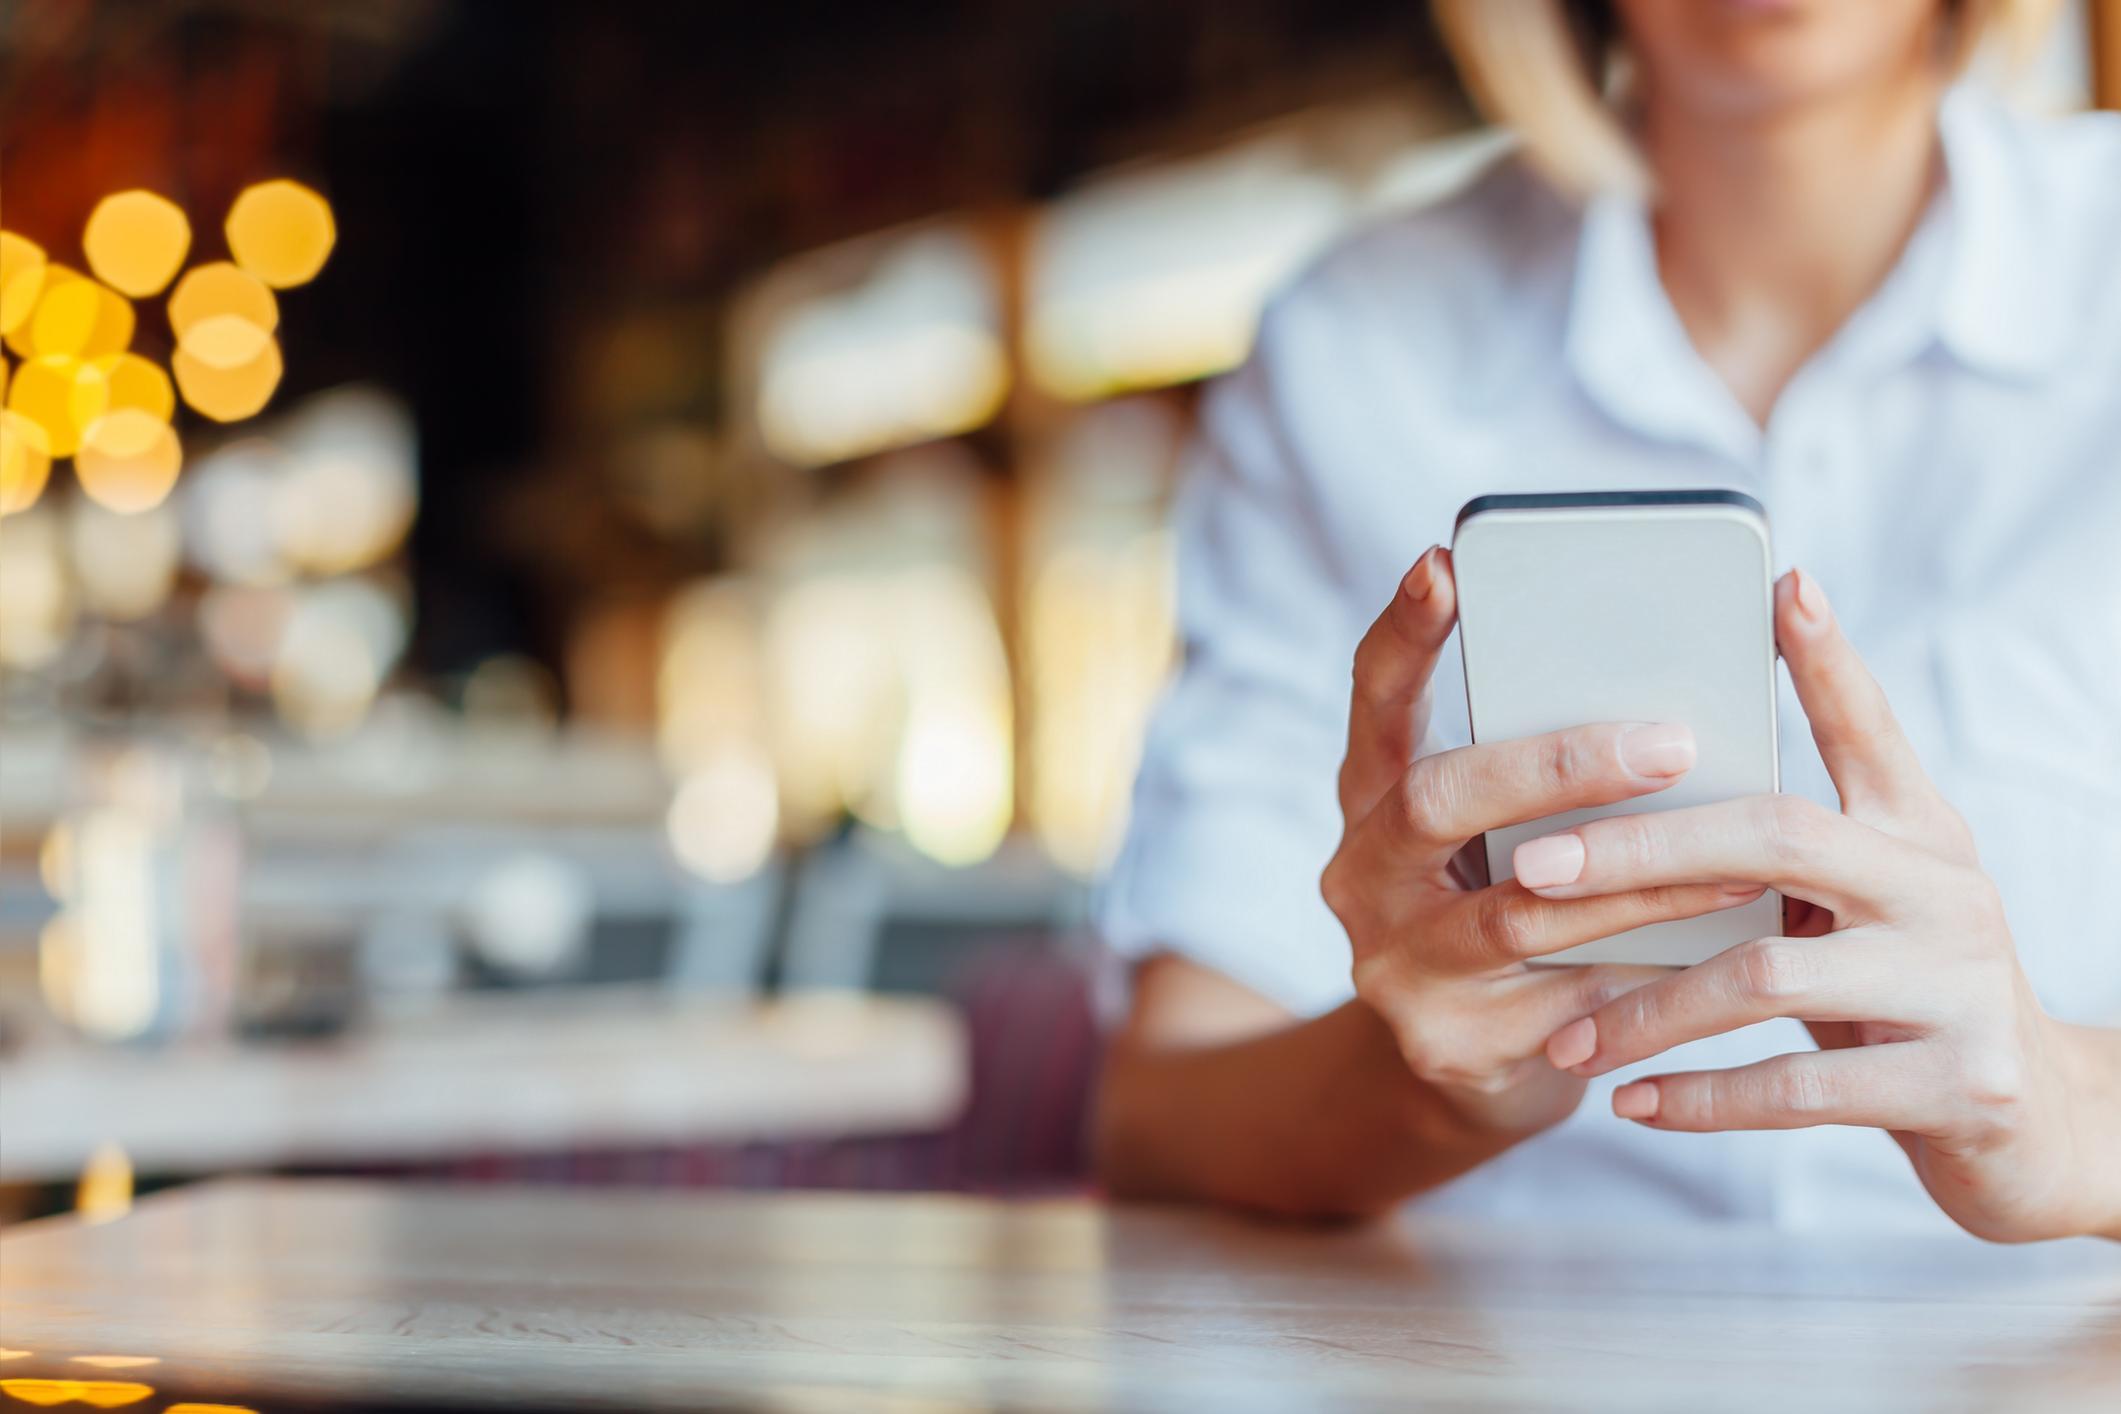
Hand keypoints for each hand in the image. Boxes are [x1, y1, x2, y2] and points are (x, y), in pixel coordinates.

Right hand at [1321, 547, 1768, 1135]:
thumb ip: (1544, 773)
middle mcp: (1363, 872)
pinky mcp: (1448, 1044)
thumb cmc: (1514, 903)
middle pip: (1438, 800)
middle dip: (1558, 767)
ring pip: (1519, 913)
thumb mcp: (1501, 832)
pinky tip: (1723, 961)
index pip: (1375, 696)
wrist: (1468, 1062)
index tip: (1445, 563)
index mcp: (1372, 794)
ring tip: (1741, 862)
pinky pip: (1565, 1002)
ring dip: (1638, 884)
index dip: (1405, 631)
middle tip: (1671, 744)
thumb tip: (1685, 693)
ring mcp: (1396, 964)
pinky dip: (1648, 975)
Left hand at [1536, 569, 2115, 1241]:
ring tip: (1566, 1040)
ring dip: (1646, 1011)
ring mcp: (1958, 986)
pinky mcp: (1956, 1086)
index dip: (1828, 660)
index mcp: (1917, 833)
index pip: (1866, 729)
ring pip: (1765, 975)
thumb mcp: (1870, 899)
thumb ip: (1795, 836)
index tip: (1780, 585)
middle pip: (1774, 838)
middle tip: (1527, 869)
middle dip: (1637, 850)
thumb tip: (1670, 763)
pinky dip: (1702, 1097)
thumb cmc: (1906, 988)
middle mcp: (1945, 891)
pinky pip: (1799, 1085)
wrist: (2030, 1126)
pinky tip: (1631, 1103)